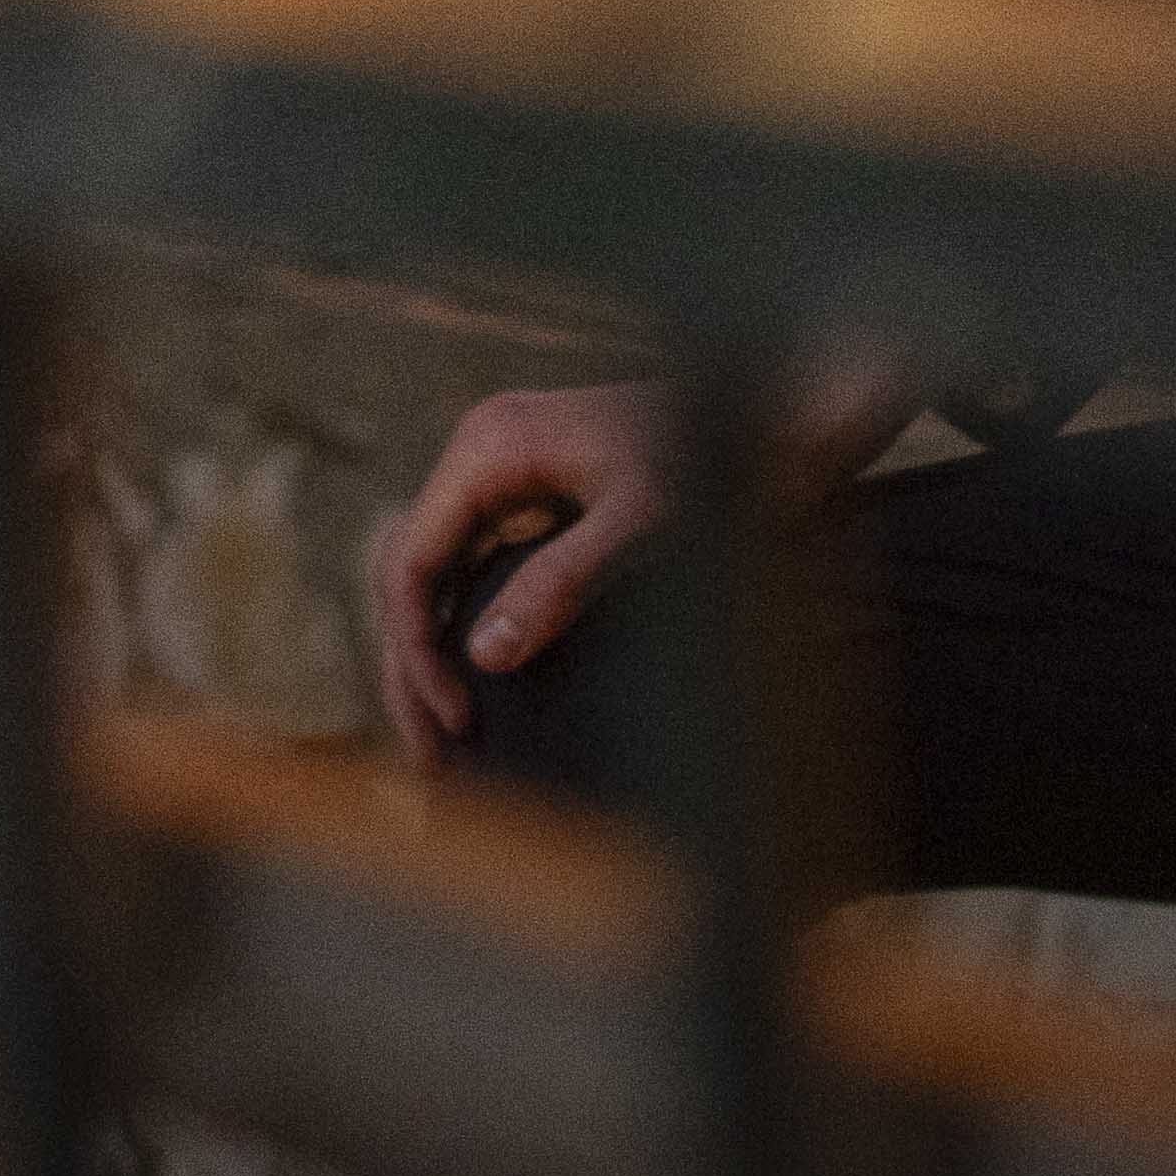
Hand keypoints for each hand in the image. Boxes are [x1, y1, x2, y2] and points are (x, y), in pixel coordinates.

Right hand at [363, 380, 677, 749]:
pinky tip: (474, 687)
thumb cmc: (711, 459)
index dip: (416, 648)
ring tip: (442, 742)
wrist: (764, 418)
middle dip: (411, 666)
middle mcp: (479, 457)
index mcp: (488, 448)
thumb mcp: (642, 523)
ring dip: (429, 657)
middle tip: (432, 757)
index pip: (411, 561)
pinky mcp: (526, 500)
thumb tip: (485, 654)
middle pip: (411, 574)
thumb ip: (563, 582)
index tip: (452, 719)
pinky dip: (464, 631)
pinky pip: (470, 572)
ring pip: (433, 578)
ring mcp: (500, 477)